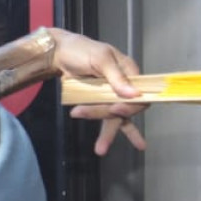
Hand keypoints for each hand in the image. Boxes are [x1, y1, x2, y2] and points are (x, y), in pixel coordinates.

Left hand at [49, 28, 147, 155]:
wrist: (60, 53)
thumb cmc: (81, 50)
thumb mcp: (99, 58)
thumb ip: (116, 76)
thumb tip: (134, 95)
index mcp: (130, 72)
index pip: (140, 94)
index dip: (129, 105)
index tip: (114, 108)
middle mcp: (124, 85)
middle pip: (124, 108)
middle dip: (107, 115)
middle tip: (85, 112)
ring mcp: (111, 96)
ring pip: (115, 117)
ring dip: (108, 133)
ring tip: (101, 149)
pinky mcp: (99, 103)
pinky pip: (106, 118)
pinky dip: (106, 131)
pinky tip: (104, 146)